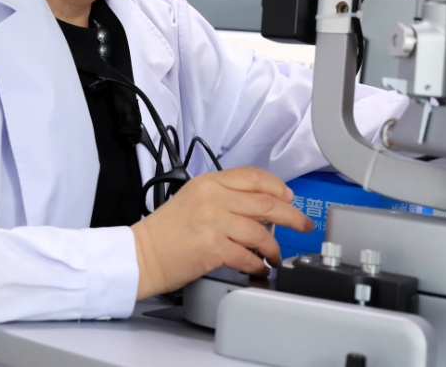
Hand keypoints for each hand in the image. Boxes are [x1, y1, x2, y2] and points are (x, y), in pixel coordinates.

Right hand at [129, 166, 314, 299]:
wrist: (142, 254)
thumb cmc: (165, 231)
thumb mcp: (192, 198)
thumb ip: (223, 196)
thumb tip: (258, 206)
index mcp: (208, 182)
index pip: (254, 177)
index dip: (278, 187)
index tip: (289, 198)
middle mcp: (213, 198)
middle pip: (266, 202)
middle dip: (291, 216)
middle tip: (302, 225)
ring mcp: (214, 222)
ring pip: (261, 232)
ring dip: (274, 248)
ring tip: (274, 257)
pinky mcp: (214, 248)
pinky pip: (248, 256)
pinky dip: (258, 265)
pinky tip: (259, 268)